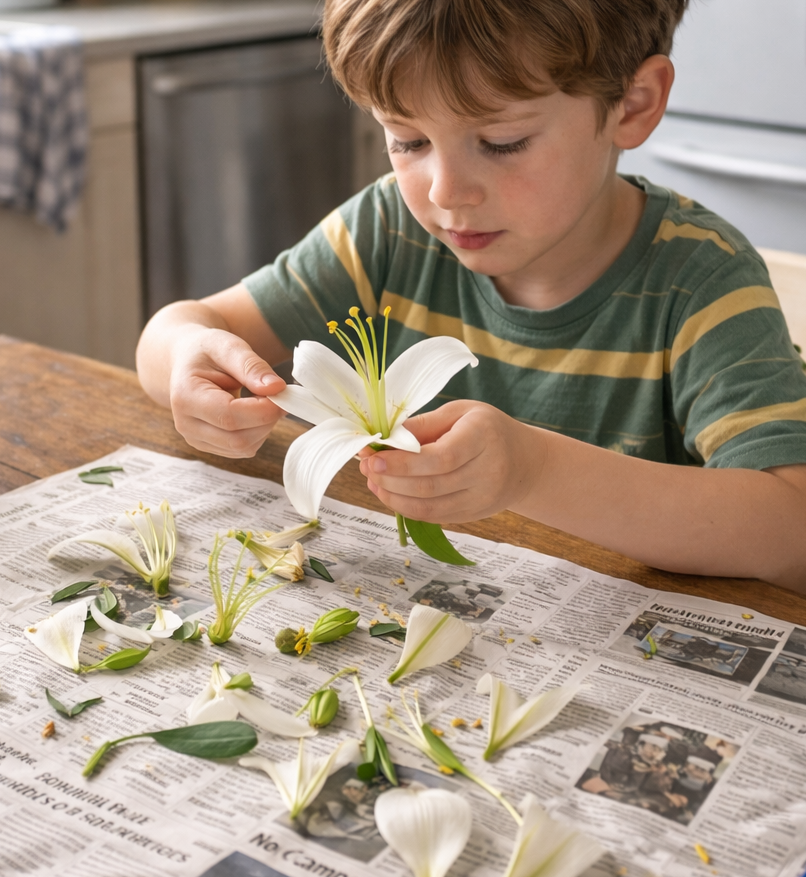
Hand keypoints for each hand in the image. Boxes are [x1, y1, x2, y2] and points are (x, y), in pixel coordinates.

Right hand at [168, 327, 286, 457]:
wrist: (186, 362)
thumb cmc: (206, 352)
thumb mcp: (228, 346)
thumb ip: (252, 366)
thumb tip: (277, 388)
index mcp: (186, 396)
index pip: (230, 416)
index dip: (263, 410)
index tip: (283, 393)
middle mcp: (186, 424)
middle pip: (238, 439)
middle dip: (267, 419)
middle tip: (278, 396)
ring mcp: (195, 439)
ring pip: (244, 448)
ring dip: (265, 427)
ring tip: (262, 399)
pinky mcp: (209, 446)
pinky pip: (243, 449)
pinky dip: (258, 432)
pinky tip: (255, 411)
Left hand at [358, 400, 543, 522]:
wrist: (526, 462)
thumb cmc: (487, 429)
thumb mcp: (461, 412)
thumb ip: (424, 424)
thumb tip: (386, 436)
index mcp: (483, 436)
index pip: (441, 457)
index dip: (403, 461)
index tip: (372, 457)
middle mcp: (487, 471)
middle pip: (430, 484)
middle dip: (390, 478)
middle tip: (365, 466)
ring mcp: (482, 498)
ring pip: (429, 505)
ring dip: (393, 496)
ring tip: (372, 481)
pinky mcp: (474, 514)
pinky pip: (434, 516)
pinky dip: (406, 507)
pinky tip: (389, 493)